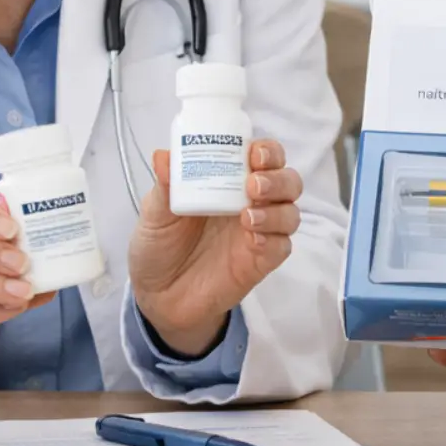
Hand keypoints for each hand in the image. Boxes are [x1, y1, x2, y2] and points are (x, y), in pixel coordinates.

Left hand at [127, 139, 300, 356]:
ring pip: (290, 213)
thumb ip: (164, 185)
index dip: (268, 150)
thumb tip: (163, 156)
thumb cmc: (159, 245)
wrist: (157, 295)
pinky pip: (282, 247)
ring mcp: (258, 232)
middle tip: (253, 185)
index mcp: (230, 180)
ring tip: (246, 217)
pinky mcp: (260, 262)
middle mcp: (251, 202)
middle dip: (278, 179)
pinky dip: (273, 240)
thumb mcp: (155, 213)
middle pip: (287, 181)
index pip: (264, 156)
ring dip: (276, 210)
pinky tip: (253, 240)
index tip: (254, 153)